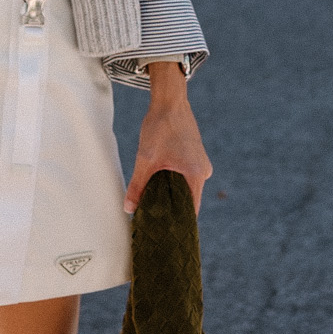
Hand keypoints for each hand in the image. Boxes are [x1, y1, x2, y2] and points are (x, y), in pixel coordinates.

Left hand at [124, 61, 211, 215]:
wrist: (170, 101)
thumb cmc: (160, 126)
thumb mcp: (145, 158)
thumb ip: (137, 185)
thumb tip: (129, 208)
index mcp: (196, 175)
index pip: (191, 211)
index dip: (179, 223)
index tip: (167, 233)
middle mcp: (203, 171)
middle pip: (190, 200)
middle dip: (173, 210)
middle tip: (157, 221)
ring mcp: (201, 163)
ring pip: (188, 188)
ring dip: (173, 195)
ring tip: (156, 205)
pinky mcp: (196, 157)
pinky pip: (187, 177)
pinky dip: (176, 183)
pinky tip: (161, 186)